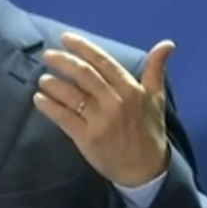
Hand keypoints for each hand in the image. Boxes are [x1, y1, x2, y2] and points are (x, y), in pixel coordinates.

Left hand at [34, 32, 173, 186]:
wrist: (145, 169)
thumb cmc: (149, 131)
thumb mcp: (156, 98)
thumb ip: (156, 70)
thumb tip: (167, 44)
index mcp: (130, 89)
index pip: (102, 61)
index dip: (82, 47)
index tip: (65, 38)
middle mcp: (115, 101)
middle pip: (83, 74)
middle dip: (62, 61)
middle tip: (47, 55)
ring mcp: (100, 120)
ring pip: (71, 95)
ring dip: (53, 84)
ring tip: (42, 78)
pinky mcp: (87, 138)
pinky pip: (63, 117)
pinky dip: (48, 106)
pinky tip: (39, 99)